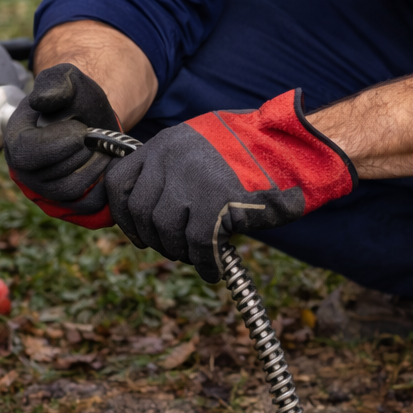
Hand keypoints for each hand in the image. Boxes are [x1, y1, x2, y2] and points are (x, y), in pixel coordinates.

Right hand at [3, 62, 119, 226]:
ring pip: (71, 190)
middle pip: (52, 174)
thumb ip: (55, 83)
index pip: (28, 152)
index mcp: (15, 140)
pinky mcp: (66, 202)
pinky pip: (86, 205)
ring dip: (95, 166)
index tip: (81, 128)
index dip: (58, 142)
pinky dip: (104, 185)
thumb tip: (41, 101)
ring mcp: (44, 190)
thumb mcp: (66, 79)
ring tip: (105, 147)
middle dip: (83, 153)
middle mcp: (24, 170)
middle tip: (97, 136)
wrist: (91, 117)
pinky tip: (109, 163)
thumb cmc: (75, 98)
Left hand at [104, 88, 354, 280]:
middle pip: (140, 211)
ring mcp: (192, 180)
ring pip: (166, 230)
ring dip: (178, 251)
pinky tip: (213, 269)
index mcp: (165, 143)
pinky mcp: (216, 203)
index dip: (123, 215)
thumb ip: (176, 167)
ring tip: (195, 255)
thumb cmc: (254, 150)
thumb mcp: (203, 144)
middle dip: (154, 238)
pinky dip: (203, 264)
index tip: (137, 232)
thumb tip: (155, 206)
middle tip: (174, 248)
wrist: (293, 146)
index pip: (119, 182)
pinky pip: (197, 245)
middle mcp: (171, 159)